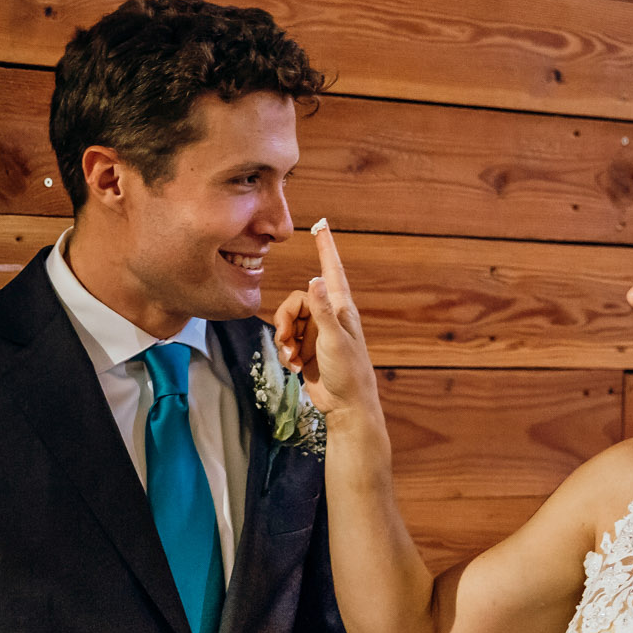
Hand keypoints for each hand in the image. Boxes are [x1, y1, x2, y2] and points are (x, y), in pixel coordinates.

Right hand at [271, 221, 378, 418]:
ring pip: (288, 322)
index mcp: (341, 309)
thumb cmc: (348, 372)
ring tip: (292, 358)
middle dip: (284, 320)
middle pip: (296, 301)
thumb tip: (313, 279)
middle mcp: (328, 317)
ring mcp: (317, 333)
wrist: (346, 406)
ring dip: (284, 340)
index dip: (325, 248)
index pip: (331, 271)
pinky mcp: (307, 349)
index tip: (321, 226)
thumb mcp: (333, 340)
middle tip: (285, 340)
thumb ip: (321, 311)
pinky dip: (286, 353)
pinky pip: (287, 341)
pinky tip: (294, 367)